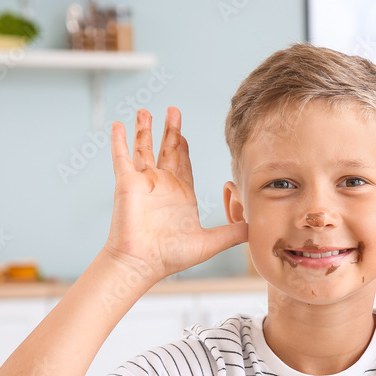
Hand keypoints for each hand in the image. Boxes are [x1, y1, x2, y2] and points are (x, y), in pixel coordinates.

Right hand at [104, 107, 247, 281]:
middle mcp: (162, 186)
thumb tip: (256, 229)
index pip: (184, 165)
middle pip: (167, 150)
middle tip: (174, 111)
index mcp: (180, 195)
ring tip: (145, 110)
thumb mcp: (209, 242)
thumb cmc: (170, 257)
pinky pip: (122, 157)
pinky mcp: (127, 183)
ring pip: (144, 149)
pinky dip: (120, 141)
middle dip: (171, 131)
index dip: (184, 148)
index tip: (184, 134)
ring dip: (145, 129)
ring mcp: (144, 183)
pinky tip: (119, 125)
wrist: (142, 264)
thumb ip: (232, 233)